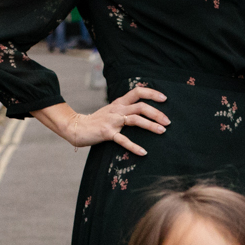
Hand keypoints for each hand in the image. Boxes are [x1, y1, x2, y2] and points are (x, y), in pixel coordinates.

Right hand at [35, 85, 169, 156]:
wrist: (76, 127)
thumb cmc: (97, 121)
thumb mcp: (112, 110)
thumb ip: (125, 109)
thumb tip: (143, 111)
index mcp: (119, 102)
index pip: (137, 91)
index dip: (152, 93)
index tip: (165, 98)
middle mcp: (117, 109)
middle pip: (140, 106)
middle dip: (156, 113)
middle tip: (168, 121)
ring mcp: (112, 121)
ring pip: (135, 119)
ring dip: (150, 125)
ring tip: (162, 131)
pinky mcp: (107, 133)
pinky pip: (123, 140)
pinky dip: (134, 146)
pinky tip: (143, 152)